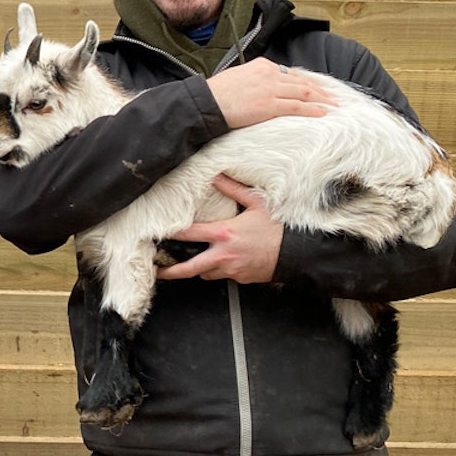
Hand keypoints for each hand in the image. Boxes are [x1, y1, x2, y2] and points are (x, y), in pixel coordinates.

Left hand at [155, 174, 281, 283]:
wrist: (298, 253)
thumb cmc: (278, 229)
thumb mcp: (257, 204)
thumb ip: (233, 190)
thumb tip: (217, 176)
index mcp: (223, 234)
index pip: (188, 234)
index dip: (171, 235)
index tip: (158, 236)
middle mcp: (223, 255)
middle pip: (189, 268)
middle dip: (171, 271)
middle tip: (159, 270)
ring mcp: (231, 270)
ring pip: (206, 274)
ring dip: (200, 268)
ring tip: (196, 261)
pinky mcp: (240, 279)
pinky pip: (223, 277)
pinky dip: (220, 271)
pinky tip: (225, 261)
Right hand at [207, 57, 334, 128]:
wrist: (206, 102)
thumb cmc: (216, 93)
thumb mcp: (237, 77)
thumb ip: (253, 80)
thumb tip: (259, 89)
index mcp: (262, 65)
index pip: (291, 73)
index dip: (307, 82)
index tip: (317, 88)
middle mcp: (270, 74)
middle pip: (302, 82)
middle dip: (321, 90)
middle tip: (334, 97)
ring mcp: (271, 89)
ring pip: (304, 93)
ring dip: (322, 100)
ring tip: (334, 106)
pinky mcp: (269, 105)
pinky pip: (297, 107)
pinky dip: (313, 110)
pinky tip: (323, 113)